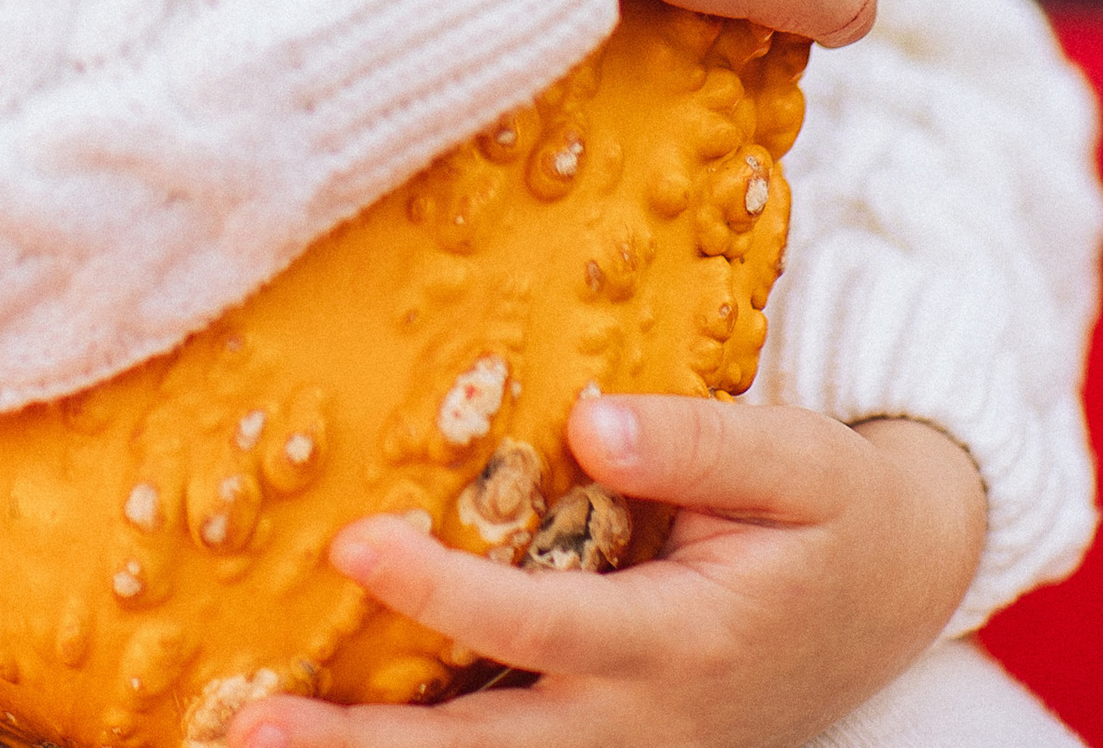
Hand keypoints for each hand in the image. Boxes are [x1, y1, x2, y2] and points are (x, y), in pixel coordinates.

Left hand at [229, 397, 987, 747]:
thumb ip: (697, 442)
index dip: (444, 591)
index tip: (355, 541)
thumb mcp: (795, 462)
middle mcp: (643, 722)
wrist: (889, 593)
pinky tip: (327, 736)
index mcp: (683, 642)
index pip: (540, 625)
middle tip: (248, 723)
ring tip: (250, 738)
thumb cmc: (830, 511)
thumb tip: (588, 420)